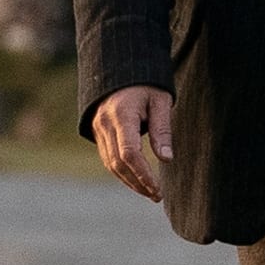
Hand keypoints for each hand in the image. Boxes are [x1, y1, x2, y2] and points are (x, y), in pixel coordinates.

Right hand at [93, 86, 173, 202]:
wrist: (120, 68)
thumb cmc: (146, 84)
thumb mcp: (160, 101)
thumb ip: (162, 129)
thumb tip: (166, 159)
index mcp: (122, 115)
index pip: (129, 153)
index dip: (143, 174)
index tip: (157, 188)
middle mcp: (105, 124)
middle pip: (118, 163)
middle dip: (137, 182)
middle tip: (156, 195)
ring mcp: (98, 129)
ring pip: (111, 163)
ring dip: (129, 181)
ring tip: (149, 192)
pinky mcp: (98, 132)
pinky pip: (107, 158)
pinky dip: (121, 171)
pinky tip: (136, 179)